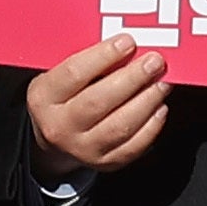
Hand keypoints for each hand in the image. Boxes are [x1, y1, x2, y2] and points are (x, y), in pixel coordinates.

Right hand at [28, 35, 172, 173]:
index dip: (104, 56)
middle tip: (154, 61)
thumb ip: (86, 61)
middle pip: (99, 101)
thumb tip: (127, 43)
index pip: (75, 74)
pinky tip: (159, 107)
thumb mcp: (58, 75)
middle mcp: (59, 127)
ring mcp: (82, 149)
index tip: (128, 42)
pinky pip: (132, 147)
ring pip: (120, 126)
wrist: (53, 139)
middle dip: (132, 78)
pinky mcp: (104, 163)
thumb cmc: (62, 95)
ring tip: (162, 82)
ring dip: (147, 101)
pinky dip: (151, 126)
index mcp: (44, 98)